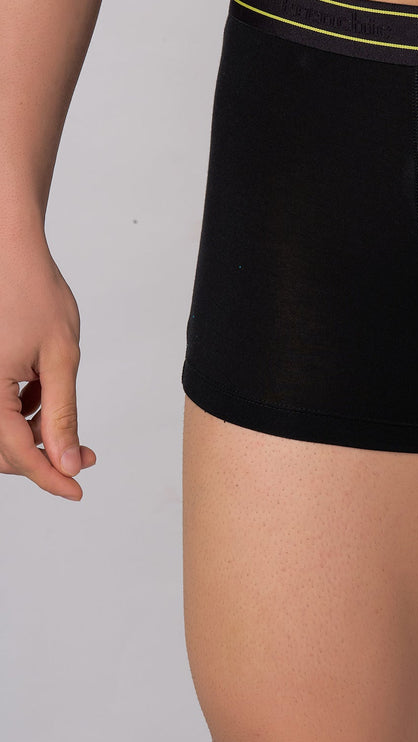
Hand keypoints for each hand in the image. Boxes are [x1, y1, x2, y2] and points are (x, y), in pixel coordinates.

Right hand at [1, 243, 97, 500]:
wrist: (6, 251)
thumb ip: (62, 414)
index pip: (17, 453)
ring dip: (31, 436)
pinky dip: (19, 412)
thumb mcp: (60, 358)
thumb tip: (68, 462)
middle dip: (42, 458)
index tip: (78, 490)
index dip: (49, 477)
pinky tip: (43, 394)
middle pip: (0, 449)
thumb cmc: (32, 292)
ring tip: (66, 420)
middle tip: (85, 457)